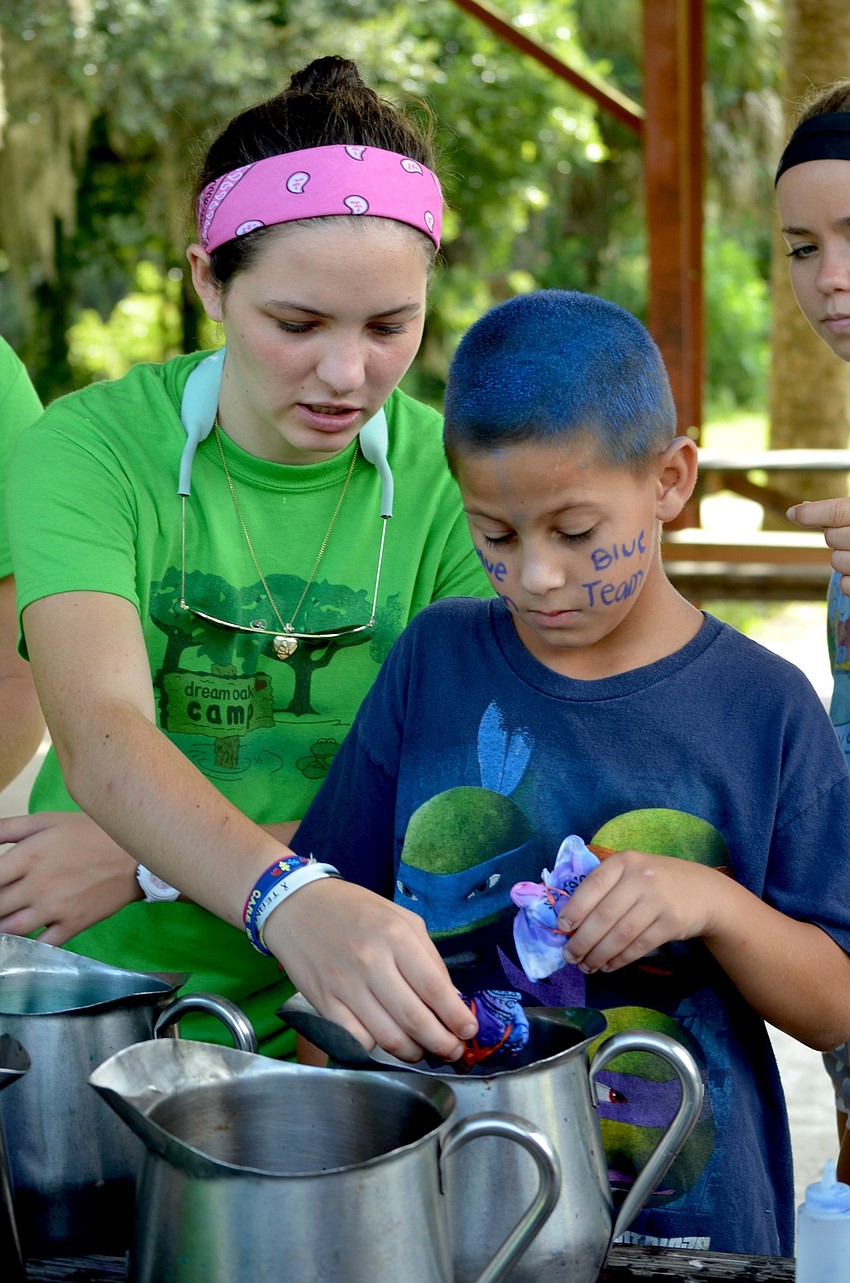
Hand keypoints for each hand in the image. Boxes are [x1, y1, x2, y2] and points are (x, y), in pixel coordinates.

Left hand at [0, 810, 138, 943]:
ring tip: (6, 918)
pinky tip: (22, 940)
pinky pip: (41, 945)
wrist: (135, 854)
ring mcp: (56, 908)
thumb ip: (9, 828)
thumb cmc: (91, 832)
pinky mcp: (72, 925)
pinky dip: (26, 947)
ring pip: (11, 929)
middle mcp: (38, 884)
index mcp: (30, 855)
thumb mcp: (49, 820)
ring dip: (1, 927)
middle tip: (2, 901)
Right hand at [263, 877, 477, 1063]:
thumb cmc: (354, 909)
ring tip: (424, 1051)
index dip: (457, 1017)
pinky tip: (388, 1043)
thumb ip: (428, 956)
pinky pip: (358, 1040)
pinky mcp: (324, 1003)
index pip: (435, 989)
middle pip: (415, 1020)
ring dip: (414, 1053)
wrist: (296, 905)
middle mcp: (371, 962)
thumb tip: (450, 997)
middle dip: (442, 1043)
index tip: (469, 1031)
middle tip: (453, 1051)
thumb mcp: (400, 917)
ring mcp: (345, 986)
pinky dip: (378, 1050)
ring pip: (389, 1038)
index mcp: (396, 936)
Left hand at [556, 849, 720, 973]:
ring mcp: (658, 900)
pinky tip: (608, 966)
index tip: (562, 927)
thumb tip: (569, 921)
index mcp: (625, 861)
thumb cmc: (657, 882)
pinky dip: (620, 959)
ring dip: (599, 954)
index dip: (574, 908)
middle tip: (570, 957)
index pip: (593, 885)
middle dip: (583, 940)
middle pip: (604, 915)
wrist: (705, 891)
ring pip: (621, 934)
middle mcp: (641, 877)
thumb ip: (606, 888)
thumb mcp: (633, 871)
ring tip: (586, 966)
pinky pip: (639, 946)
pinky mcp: (672, 923)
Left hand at [787, 497, 849, 595]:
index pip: (838, 511)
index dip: (814, 513)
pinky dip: (848, 581)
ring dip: (843, 559)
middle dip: (835, 537)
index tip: (792, 513)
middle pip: (832, 538)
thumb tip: (798, 510)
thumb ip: (836, 512)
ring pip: (836, 562)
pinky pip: (845, 585)